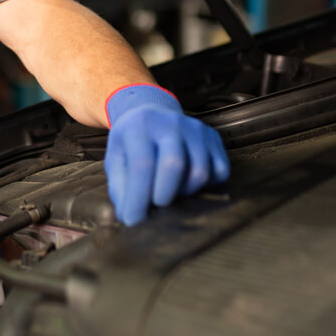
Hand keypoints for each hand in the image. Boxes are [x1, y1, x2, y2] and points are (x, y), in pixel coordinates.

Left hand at [105, 84, 229, 224]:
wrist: (151, 114)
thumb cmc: (132, 142)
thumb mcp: (116, 159)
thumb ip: (120, 188)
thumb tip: (129, 218)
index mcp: (140, 127)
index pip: (142, 164)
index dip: (138, 198)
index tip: (133, 221)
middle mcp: (170, 123)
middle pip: (175, 164)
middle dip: (163, 195)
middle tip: (155, 205)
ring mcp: (196, 129)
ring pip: (200, 171)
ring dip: (184, 193)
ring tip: (170, 191)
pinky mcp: (213, 138)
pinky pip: (220, 171)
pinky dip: (205, 186)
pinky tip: (187, 183)